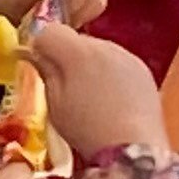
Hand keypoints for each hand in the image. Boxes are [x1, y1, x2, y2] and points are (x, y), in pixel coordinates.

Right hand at [25, 22, 171, 159]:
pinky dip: (110, 74)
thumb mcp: (55, 104)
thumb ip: (46, 72)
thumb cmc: (88, 129)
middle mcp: (104, 46)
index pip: (50, 31)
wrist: (133, 147)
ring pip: (98, 51)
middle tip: (64, 87)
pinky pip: (118, 62)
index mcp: (78, 52)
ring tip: (89, 97)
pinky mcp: (143, 69)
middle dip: (66, 57)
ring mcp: (127, 56)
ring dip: (89, 65)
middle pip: (76, 40)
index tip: (38, 63)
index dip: (40, 46)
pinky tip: (110, 100)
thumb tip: (35, 53)